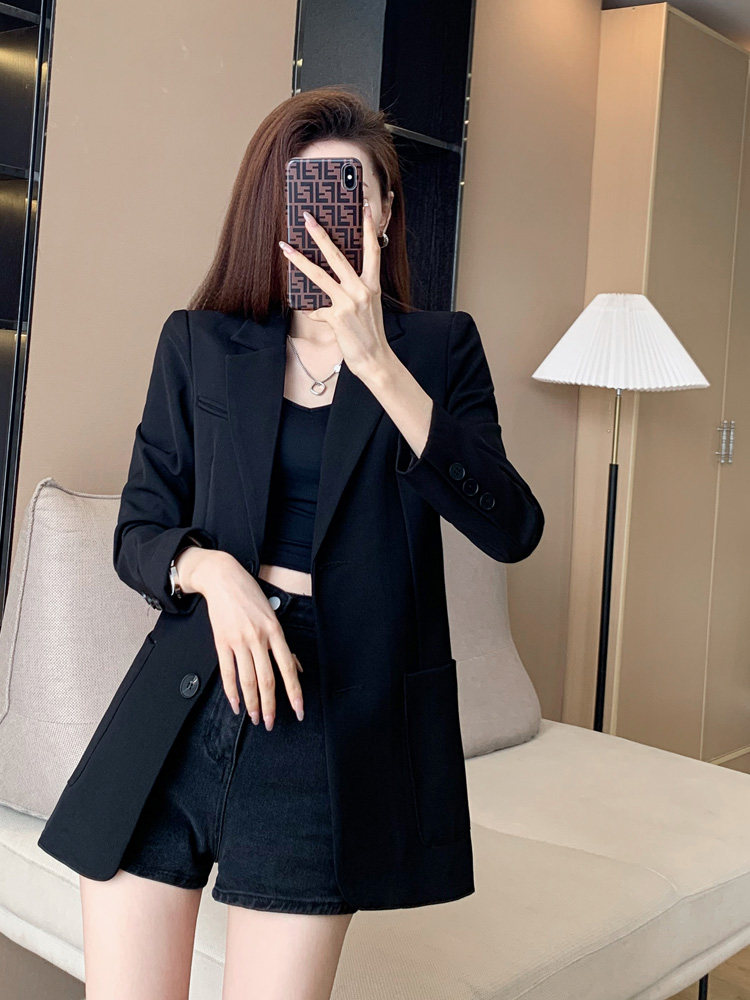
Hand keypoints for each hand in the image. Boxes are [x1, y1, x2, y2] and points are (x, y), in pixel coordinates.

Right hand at [180, 549, 303, 729]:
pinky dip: (232, 692)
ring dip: (252, 703)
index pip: (288, 669)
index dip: (294, 692)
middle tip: (270, 723)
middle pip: (267, 680)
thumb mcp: (273, 617)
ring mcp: (239, 640)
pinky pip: (227, 672)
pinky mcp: (221, 642)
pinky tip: (236, 704)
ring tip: (254, 718)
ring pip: (248, 680)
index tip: (298, 711)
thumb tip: (297, 669)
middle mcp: (259, 638)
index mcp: (276, 631)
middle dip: (270, 706)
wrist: (223, 579)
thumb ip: (283, 645)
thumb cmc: (251, 597)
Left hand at [279, 200, 391, 377]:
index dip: (369, 227)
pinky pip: (316, 309)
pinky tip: (310, 314)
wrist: (374, 359)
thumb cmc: (370, 333)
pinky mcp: (336, 316)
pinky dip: (311, 312)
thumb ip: (354, 291)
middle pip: (338, 255)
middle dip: (321, 234)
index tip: (365, 207)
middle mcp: (362, 290)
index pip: (373, 250)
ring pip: (319, 275)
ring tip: (286, 247)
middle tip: (307, 218)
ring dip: (300, 260)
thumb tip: (330, 286)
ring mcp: (349, 302)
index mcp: (372, 285)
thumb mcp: (368, 307)